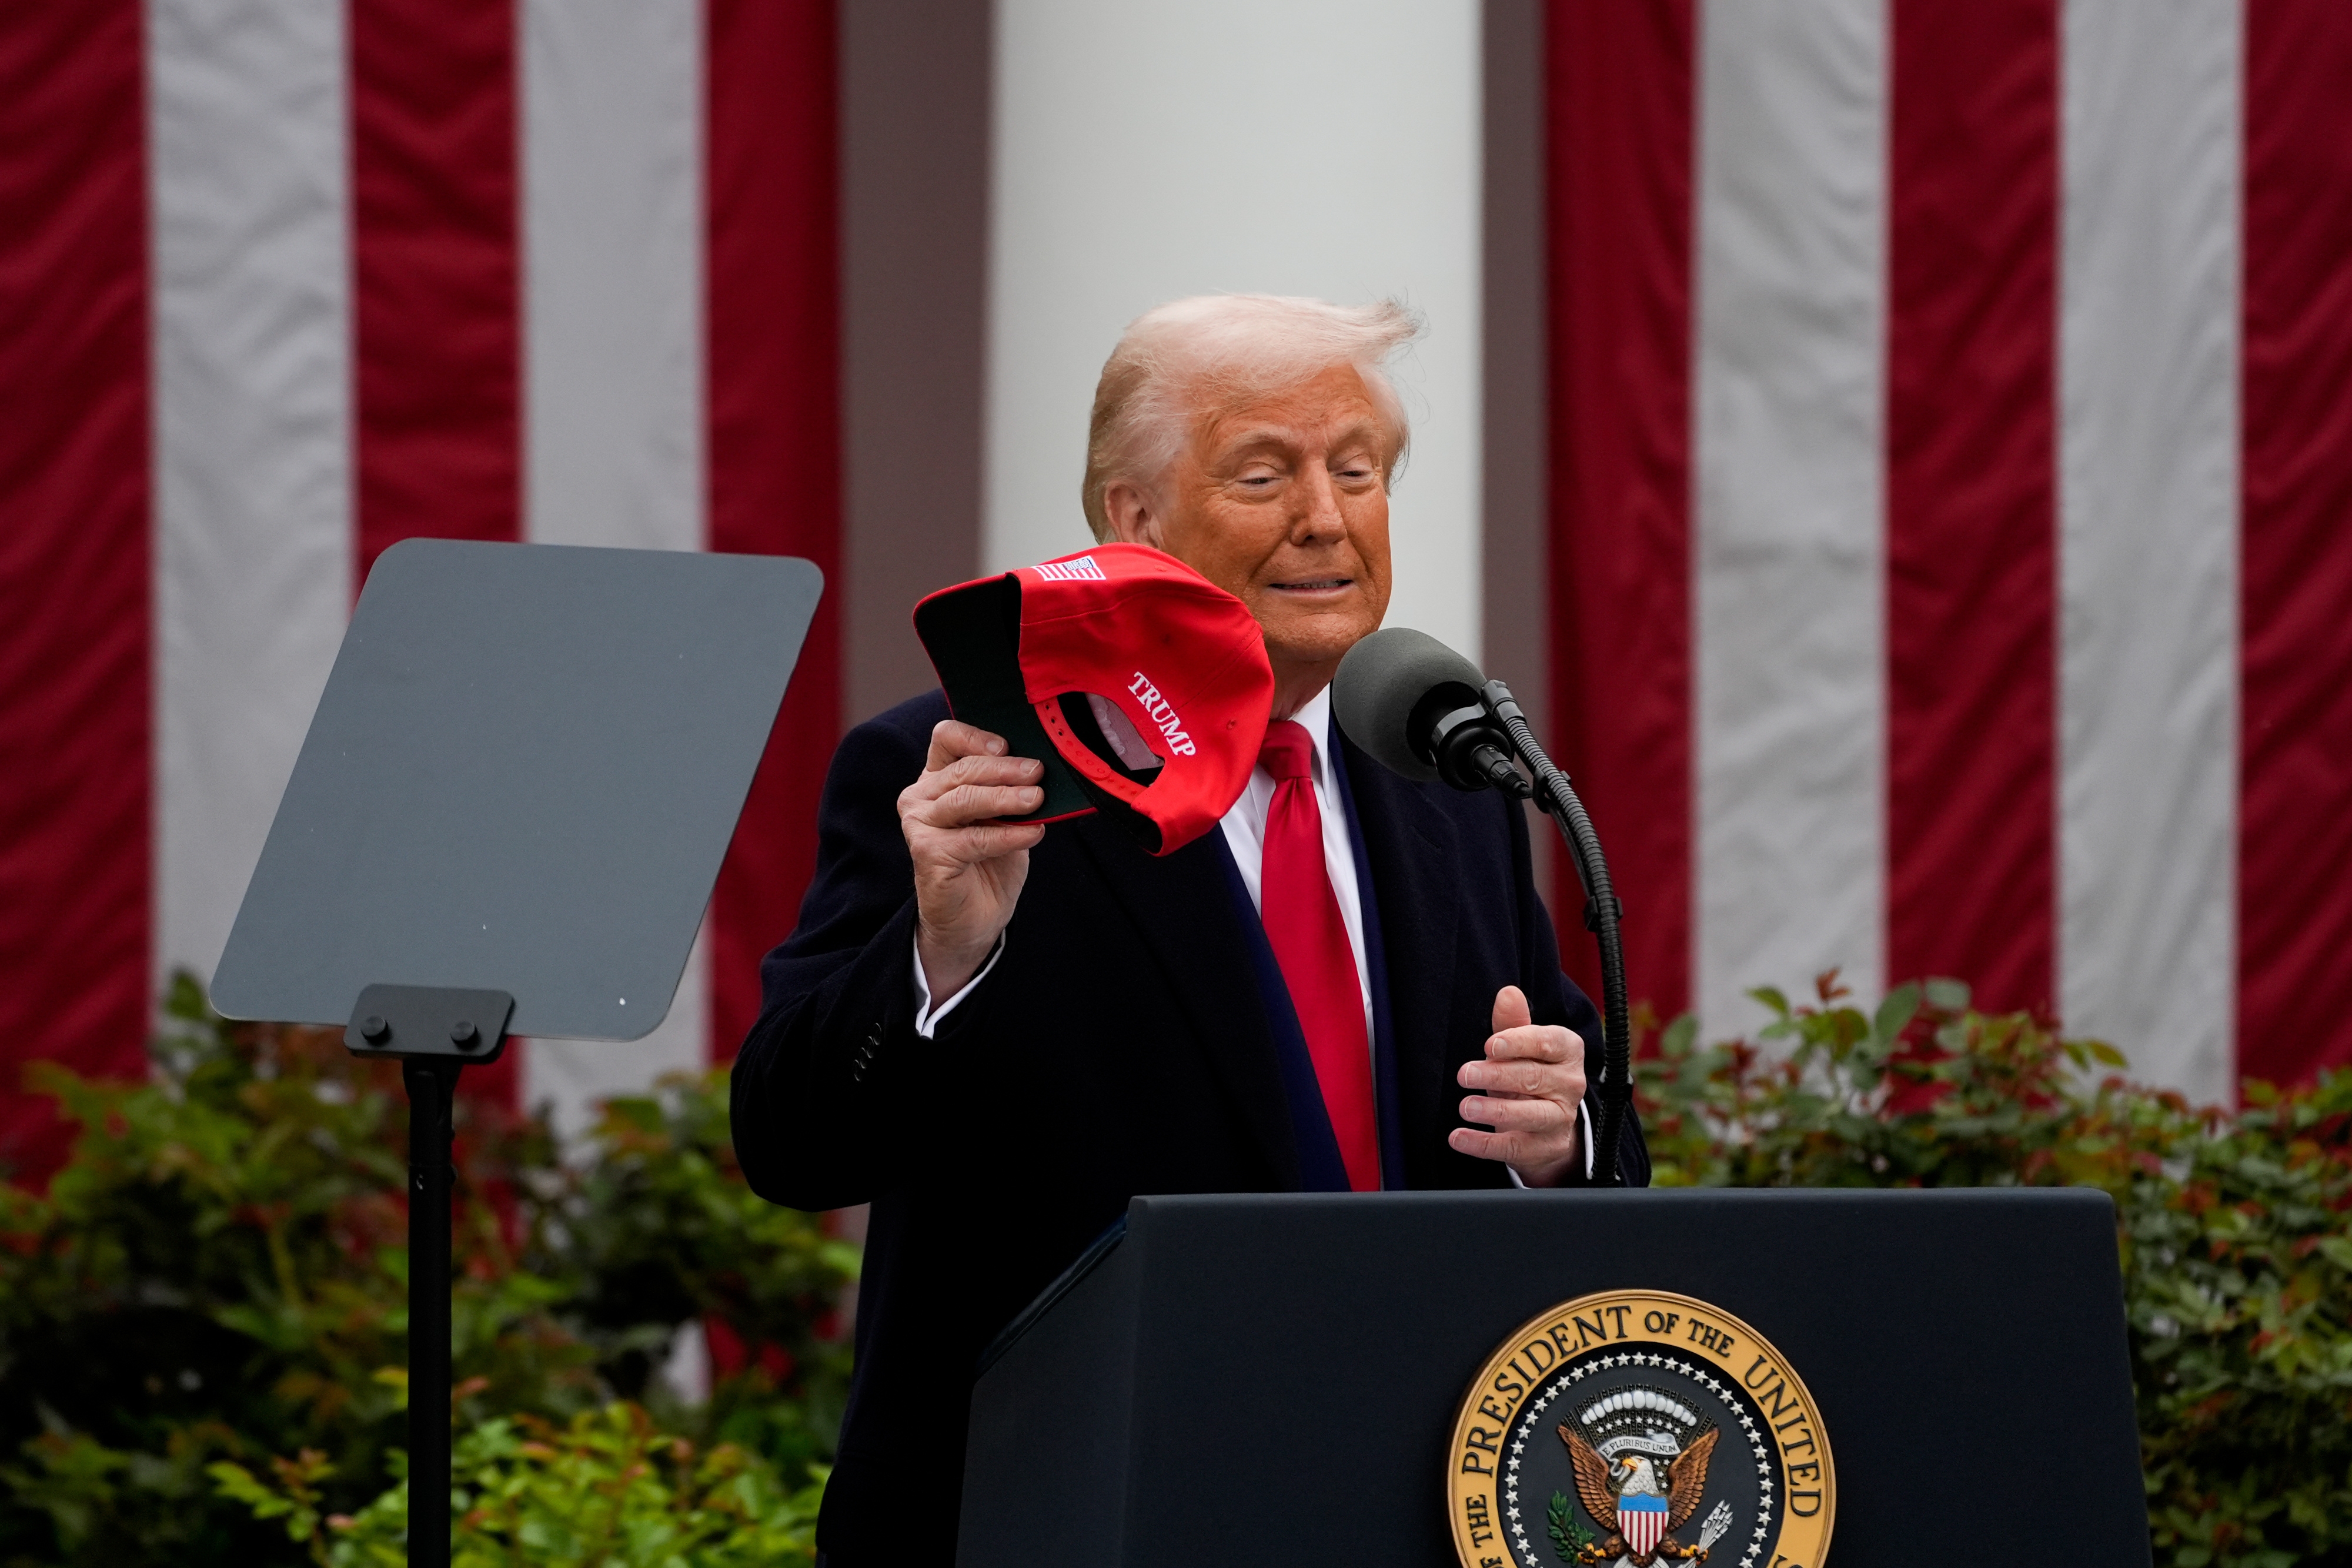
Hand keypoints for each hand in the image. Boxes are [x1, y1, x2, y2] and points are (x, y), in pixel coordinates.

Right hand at [899, 721, 1046, 998]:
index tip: (1007, 746)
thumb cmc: (991, 860)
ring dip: (1005, 798)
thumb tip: (1043, 770)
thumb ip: (1012, 789)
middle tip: (1038, 772)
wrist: (975, 917)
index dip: (975, 737)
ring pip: (964, 800)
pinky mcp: (927, 854)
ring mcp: (919, 825)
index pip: (946, 738)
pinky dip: (1007, 834)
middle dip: (1004, 770)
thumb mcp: (1005, 815)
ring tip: (1037, 800)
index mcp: (938, 777)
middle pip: (962, 769)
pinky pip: (972, 838)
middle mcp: (921, 796)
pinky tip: (1034, 833)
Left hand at [1449, 986, 1586, 1186]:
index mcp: (1567, 1050)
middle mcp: (1571, 1084)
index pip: (1547, 1042)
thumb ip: (1512, 1022)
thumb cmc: (1529, 1071)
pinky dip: (1483, 1144)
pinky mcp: (1547, 1148)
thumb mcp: (1521, 1046)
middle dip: (1497, 1075)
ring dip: (1495, 1111)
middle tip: (1464, 1074)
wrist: (1547, 1122)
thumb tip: (1508, 993)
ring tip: (1465, 1106)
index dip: (1518, 1043)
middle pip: (1534, 1078)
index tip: (1490, 1046)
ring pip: (1530, 1115)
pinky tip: (1458, 1137)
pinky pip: (1514, 1147)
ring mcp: (1561, 1119)